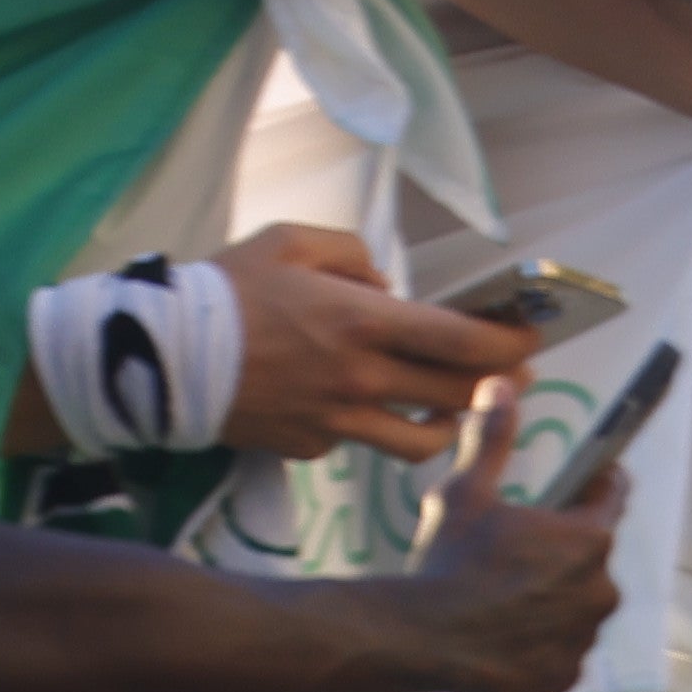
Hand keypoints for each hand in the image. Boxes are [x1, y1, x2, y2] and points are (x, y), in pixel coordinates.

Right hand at [217, 224, 538, 460]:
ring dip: (451, 420)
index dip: (511, 344)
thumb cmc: (225, 288)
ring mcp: (341, 423)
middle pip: (460, 394)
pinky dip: (379, 426)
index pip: (465, 343)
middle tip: (515, 371)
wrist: (159, 354)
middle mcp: (362, 379)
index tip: (531, 337)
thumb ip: (352, 255)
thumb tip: (387, 285)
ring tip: (455, 401)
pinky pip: (366, 443)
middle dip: (500, 383)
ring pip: (427, 438)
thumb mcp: (289, 242)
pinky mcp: (316, 449)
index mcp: (363, 321)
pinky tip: (372, 407)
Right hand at [391, 375, 625, 691]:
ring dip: (551, 598)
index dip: (599, 482)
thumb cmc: (451, 561)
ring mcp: (586, 639)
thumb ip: (492, 439)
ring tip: (503, 594)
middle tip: (516, 546)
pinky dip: (538, 643)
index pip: (612, 498)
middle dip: (561, 550)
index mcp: (588, 541)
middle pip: (590, 559)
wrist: (424, 640)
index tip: (589, 474)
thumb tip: (503, 384)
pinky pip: (559, 651)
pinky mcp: (566, 677)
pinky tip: (502, 635)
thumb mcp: (466, 491)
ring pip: (575, 608)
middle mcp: (602, 592)